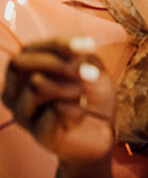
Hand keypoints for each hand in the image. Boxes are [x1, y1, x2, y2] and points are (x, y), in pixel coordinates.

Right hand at [2, 38, 115, 164]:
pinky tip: (80, 115)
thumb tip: (74, 53)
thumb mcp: (90, 67)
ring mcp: (22, 113)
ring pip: (36, 86)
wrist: (103, 130)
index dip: (58, 44)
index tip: (90, 45)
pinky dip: (77, 109)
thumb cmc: (92, 94)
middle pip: (21, 64)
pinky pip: (56, 111)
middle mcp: (14, 91)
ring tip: (83, 96)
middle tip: (92, 73)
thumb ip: (79, 57)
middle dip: (61, 63)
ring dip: (71, 87)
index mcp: (25, 71)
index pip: (29, 49)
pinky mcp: (37, 133)